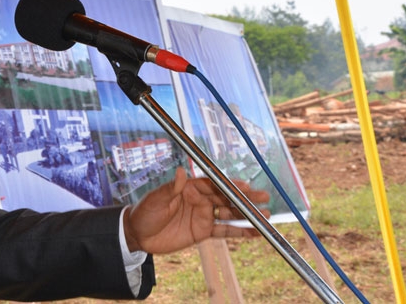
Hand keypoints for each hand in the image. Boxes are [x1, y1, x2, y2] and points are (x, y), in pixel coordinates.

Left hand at [123, 167, 270, 253]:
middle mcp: (200, 199)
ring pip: (229, 213)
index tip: (245, 187)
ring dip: (247, 214)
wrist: (138, 234)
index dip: (230, 186)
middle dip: (246, 198)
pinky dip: (240, 232)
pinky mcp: (203, 232)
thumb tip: (181, 172)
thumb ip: (171, 189)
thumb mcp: (156, 199)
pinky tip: (255, 233)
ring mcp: (203, 215)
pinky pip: (225, 231)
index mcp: (190, 187)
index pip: (214, 185)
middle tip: (265, 197)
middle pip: (226, 198)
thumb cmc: (145, 212)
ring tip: (267, 215)